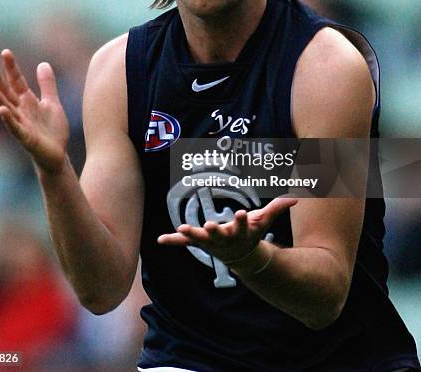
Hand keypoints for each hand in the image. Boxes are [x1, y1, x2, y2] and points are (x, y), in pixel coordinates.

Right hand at [0, 49, 69, 173]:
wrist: (58, 155)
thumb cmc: (52, 130)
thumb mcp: (52, 103)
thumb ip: (47, 85)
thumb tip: (43, 63)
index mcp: (28, 101)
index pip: (17, 81)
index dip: (12, 68)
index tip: (5, 52)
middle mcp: (21, 111)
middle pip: (8, 93)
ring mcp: (22, 124)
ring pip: (7, 109)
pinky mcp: (26, 138)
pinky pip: (15, 128)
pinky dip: (9, 119)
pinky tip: (2, 110)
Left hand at [158, 196, 296, 263]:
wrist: (241, 257)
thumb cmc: (252, 234)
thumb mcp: (264, 221)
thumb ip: (277, 209)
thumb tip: (296, 199)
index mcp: (241, 232)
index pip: (243, 225)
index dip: (242, 220)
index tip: (241, 212)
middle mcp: (225, 239)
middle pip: (219, 234)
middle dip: (214, 230)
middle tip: (209, 225)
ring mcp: (211, 242)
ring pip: (200, 240)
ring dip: (191, 234)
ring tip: (182, 229)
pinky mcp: (199, 243)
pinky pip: (184, 243)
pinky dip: (173, 241)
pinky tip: (160, 239)